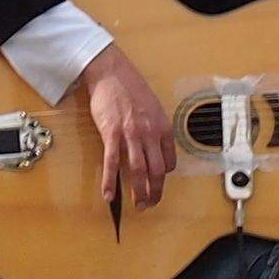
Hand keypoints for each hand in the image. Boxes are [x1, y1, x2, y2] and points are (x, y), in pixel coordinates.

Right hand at [76, 45, 173, 210]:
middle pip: (156, 171)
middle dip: (155, 191)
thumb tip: (154, 146)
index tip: (158, 181)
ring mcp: (131, 135)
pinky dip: (110, 181)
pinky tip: (109, 195)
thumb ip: (156, 128)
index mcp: (163, 128)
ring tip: (138, 205)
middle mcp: (150, 133)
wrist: (112, 72)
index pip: (169, 160)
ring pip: (138, 171)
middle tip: (150, 204)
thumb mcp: (154, 108)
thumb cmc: (131, 88)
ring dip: (139, 192)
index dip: (164, 175)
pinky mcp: (111, 133)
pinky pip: (112, 163)